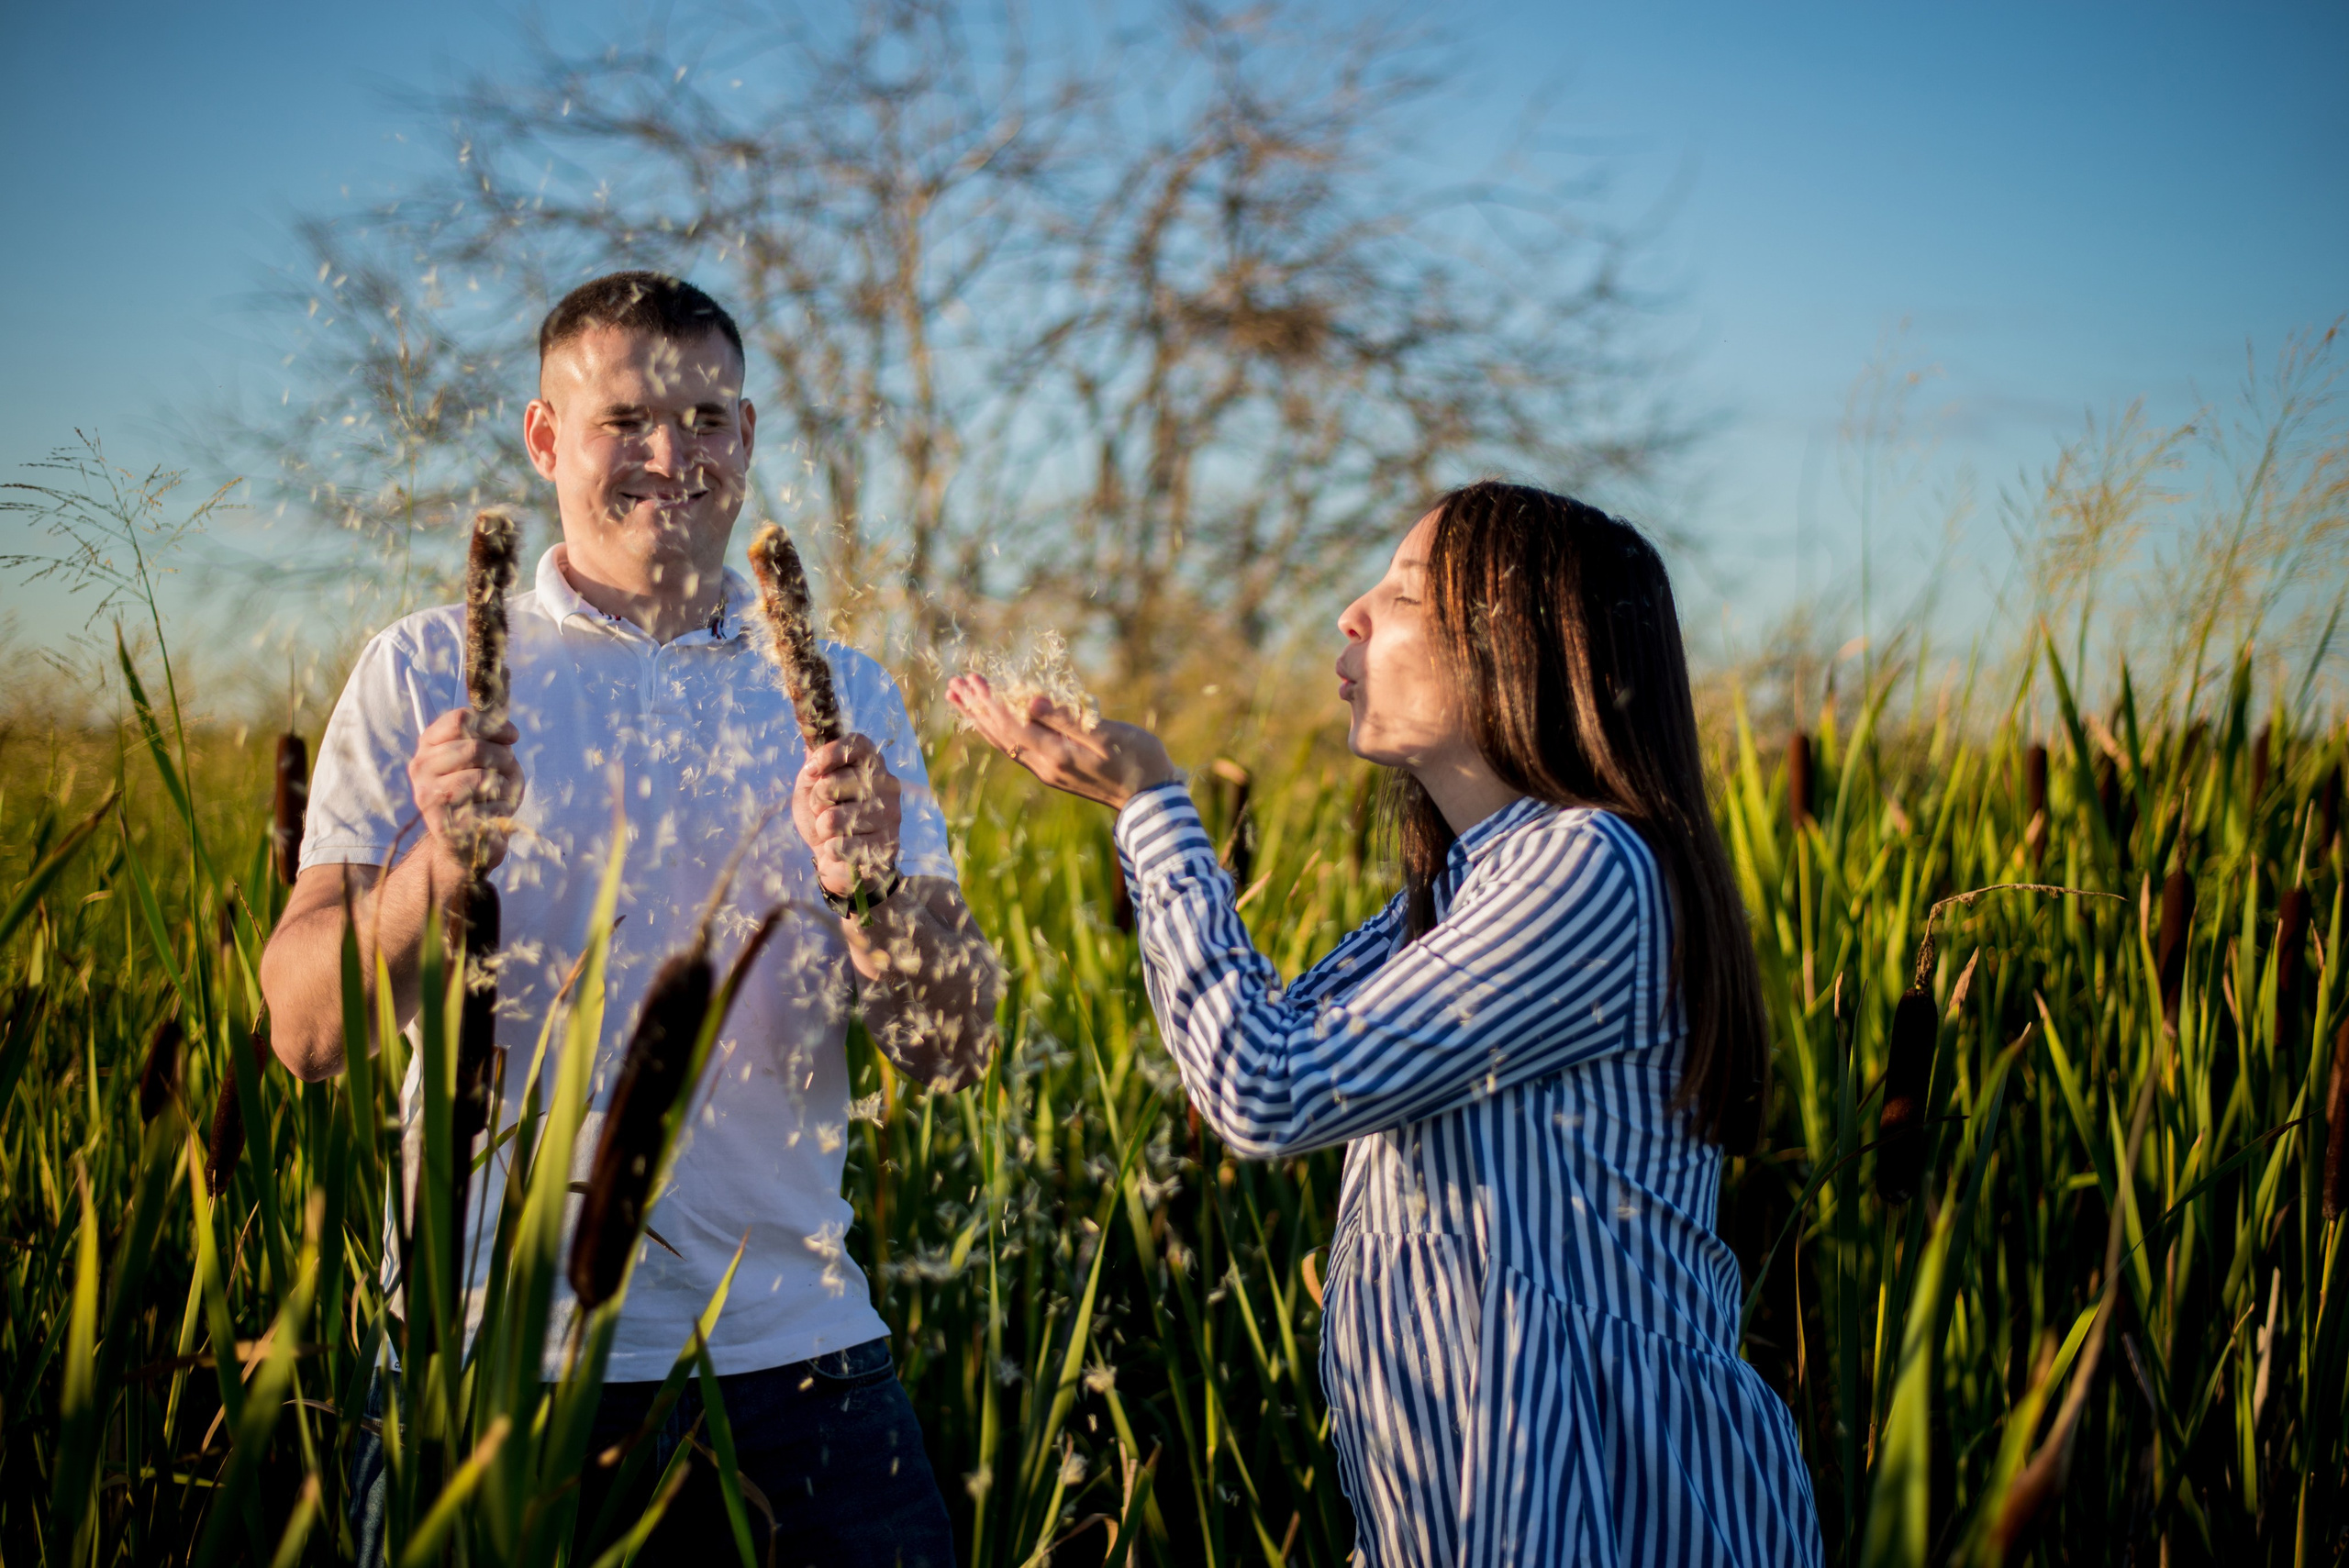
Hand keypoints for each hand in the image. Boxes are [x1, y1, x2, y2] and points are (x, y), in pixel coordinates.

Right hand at [408, 708, 524, 871]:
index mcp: (429, 744)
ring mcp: (428, 796)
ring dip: (504, 784)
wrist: (467, 839)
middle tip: (509, 770)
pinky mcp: (442, 824)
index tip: (513, 737)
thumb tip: (506, 727)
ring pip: (481, 777)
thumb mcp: (487, 757)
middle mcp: (421, 767)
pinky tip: (494, 813)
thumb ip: (491, 737)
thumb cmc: (481, 792)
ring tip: (501, 793)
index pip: (459, 719)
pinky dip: (503, 808)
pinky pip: (488, 807)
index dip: (494, 724)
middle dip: (504, 758)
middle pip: (475, 748)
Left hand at [793, 735, 902, 897]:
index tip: (811, 770)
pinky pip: (841, 844)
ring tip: (833, 831)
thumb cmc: (826, 817)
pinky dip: (831, 849)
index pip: (856, 744)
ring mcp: (890, 816)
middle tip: (824, 810)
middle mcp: (888, 785)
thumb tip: (809, 739)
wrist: (841, 860)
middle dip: (817, 800)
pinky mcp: (886, 846)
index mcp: (872, 764)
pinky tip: (840, 848)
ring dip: (823, 828)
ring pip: (834, 818)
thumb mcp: (813, 787)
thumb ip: (814, 764)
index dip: (828, 755)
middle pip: (834, 783)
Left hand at [945, 674, 1179, 810]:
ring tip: (960, 699)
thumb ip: (1067, 719)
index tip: (972, 680)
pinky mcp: (1055, 771)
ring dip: (981, 719)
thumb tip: (1031, 701)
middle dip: (976, 708)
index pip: (1010, 727)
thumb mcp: (1107, 736)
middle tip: (954, 684)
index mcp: (1055, 756)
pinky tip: (992, 721)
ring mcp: (1048, 771)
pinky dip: (998, 730)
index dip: (989, 703)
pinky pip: (1016, 748)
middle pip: (1000, 735)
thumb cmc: (1138, 762)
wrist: (1151, 801)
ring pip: (1004, 742)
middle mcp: (1044, 766)